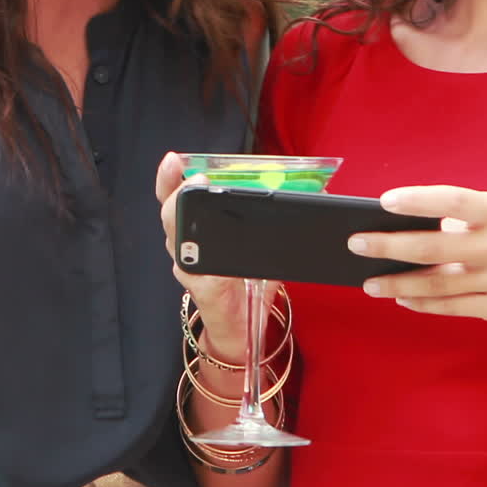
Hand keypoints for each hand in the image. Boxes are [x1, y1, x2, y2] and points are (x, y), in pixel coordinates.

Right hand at [156, 151, 275, 364]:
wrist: (240, 327)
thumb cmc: (246, 281)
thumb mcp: (259, 241)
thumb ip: (277, 215)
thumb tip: (317, 189)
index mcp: (195, 229)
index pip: (174, 197)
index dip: (169, 178)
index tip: (174, 159)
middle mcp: (186, 247)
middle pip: (170, 214)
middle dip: (178, 193)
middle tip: (196, 177)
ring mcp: (192, 270)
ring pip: (177, 241)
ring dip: (185, 221)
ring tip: (198, 201)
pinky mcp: (206, 293)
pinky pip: (205, 278)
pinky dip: (212, 268)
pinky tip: (221, 261)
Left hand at [348, 184, 486, 336]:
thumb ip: (458, 221)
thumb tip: (398, 228)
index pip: (453, 201)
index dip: (419, 200)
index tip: (384, 201)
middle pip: (435, 246)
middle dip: (390, 246)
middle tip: (356, 243)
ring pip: (437, 283)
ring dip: (397, 283)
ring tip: (369, 281)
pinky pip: (451, 307)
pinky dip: (422, 303)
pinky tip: (399, 297)